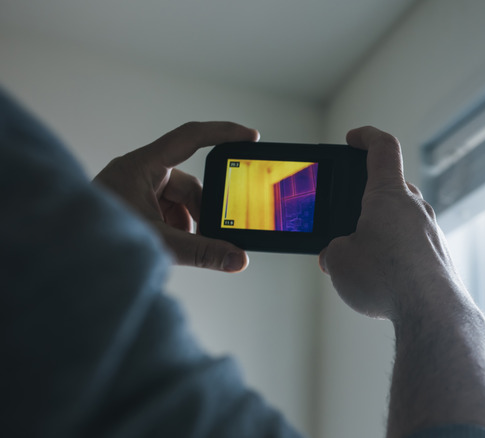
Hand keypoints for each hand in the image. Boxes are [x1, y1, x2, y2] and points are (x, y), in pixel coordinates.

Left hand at [94, 122, 258, 271]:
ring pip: (179, 202)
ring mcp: (135, 190)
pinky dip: (176, 231)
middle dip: (203, 212)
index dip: (224, 133)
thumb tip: (238, 258)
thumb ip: (203, 252)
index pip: (191, 138)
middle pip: (189, 184)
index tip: (251, 137)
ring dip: (188, 226)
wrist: (62, 256)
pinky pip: (167, 213)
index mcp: (141, 166)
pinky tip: (172, 249)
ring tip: (183, 249)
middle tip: (215, 234)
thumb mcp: (159, 244)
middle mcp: (138, 173)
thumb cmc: (97, 240)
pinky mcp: (133, 207)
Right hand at [318, 126, 469, 320]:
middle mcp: (414, 206)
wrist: (431, 313)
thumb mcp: (339, 262)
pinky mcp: (437, 254)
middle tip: (345, 217)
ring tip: (359, 256)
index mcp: (388, 194)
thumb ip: (333, 249)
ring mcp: (430, 230)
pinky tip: (381, 276)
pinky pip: (411, 241)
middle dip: (365, 197)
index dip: (365, 136)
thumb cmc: (386, 280)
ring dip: (380, 228)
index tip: (352, 139)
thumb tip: (339, 254)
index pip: (382, 148)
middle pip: (390, 186)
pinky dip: (394, 249)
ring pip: (401, 217)